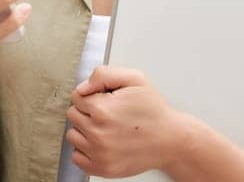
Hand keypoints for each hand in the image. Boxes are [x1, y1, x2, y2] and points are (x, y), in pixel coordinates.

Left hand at [65, 65, 194, 178]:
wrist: (170, 140)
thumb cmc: (154, 111)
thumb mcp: (135, 79)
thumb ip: (104, 75)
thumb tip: (82, 88)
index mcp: (102, 110)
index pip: (77, 97)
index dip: (92, 95)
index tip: (106, 100)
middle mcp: (97, 133)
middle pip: (72, 115)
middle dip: (87, 111)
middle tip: (108, 113)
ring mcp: (99, 154)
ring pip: (73, 136)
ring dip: (84, 130)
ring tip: (106, 128)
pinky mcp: (102, 169)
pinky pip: (77, 157)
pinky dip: (85, 150)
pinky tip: (102, 143)